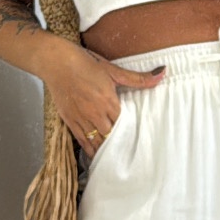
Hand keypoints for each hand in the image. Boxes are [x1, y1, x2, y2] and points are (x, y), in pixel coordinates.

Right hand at [42, 39, 162, 149]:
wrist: (57, 63)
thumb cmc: (85, 63)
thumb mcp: (113, 70)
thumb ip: (138, 78)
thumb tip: (162, 72)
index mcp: (108, 100)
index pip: (124, 123)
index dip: (131, 131)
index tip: (138, 138)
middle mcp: (95, 112)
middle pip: (111, 135)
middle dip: (119, 142)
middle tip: (129, 150)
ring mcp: (81, 118)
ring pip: (97, 141)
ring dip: (106, 148)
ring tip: (115, 157)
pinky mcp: (70, 121)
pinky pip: (82, 141)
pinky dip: (90, 149)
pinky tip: (96, 154)